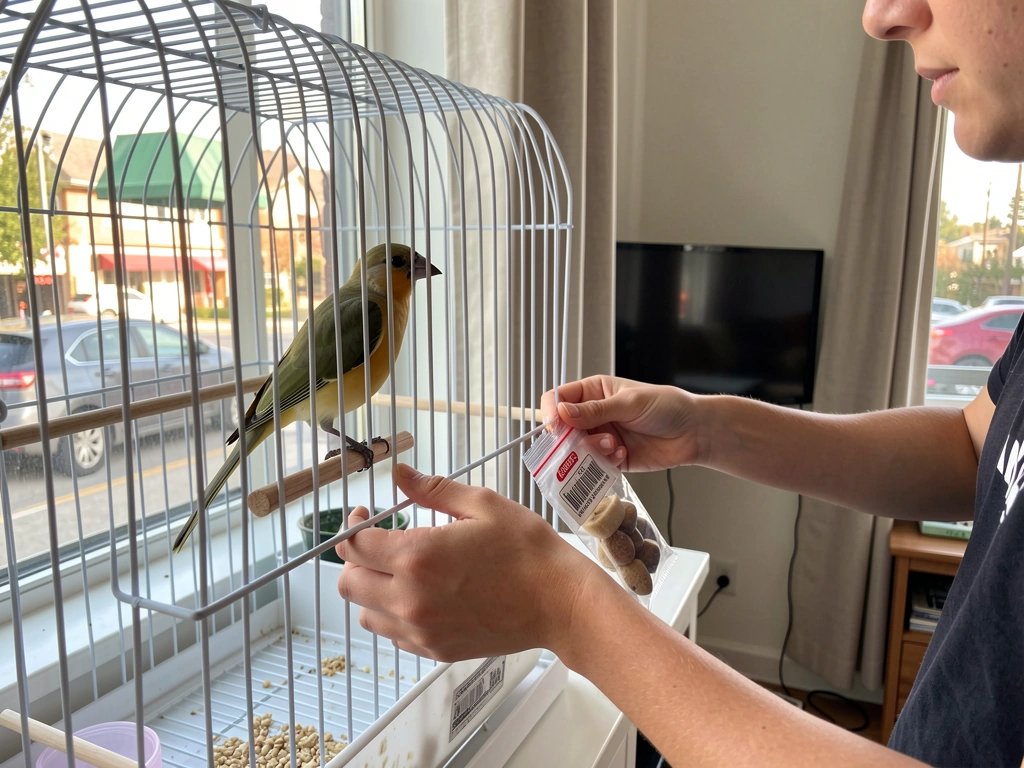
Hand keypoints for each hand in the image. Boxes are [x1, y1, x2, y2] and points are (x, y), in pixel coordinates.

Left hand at [334, 464, 602, 661]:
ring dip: (372, 589)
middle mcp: (410, 598)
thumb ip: (433, 490)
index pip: (355, 546)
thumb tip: (401, 474)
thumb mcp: (483, 504)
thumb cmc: (528, 551)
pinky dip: (393, 616)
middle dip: (356, 559)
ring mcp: (422, 629)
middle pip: (348, 583)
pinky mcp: (436, 649)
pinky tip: (419, 596)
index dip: (353, 526)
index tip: (366, 516)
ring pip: (365, 613)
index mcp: (417, 556)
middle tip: (379, 543)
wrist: (559, 602)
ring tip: (399, 571)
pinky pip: (393, 635)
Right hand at [541, 376, 702, 471]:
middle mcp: (595, 415)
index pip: (559, 399)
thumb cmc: (666, 406)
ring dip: (591, 450)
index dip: (552, 411)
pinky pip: (595, 466)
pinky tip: (622, 454)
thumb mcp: (629, 403)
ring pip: (577, 450)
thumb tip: (561, 412)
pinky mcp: (612, 459)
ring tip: (613, 445)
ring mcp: (602, 437)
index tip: (555, 425)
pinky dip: (604, 462)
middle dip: (570, 438)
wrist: (694, 431)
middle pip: (564, 429)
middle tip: (582, 442)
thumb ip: (595, 410)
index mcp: (594, 392)